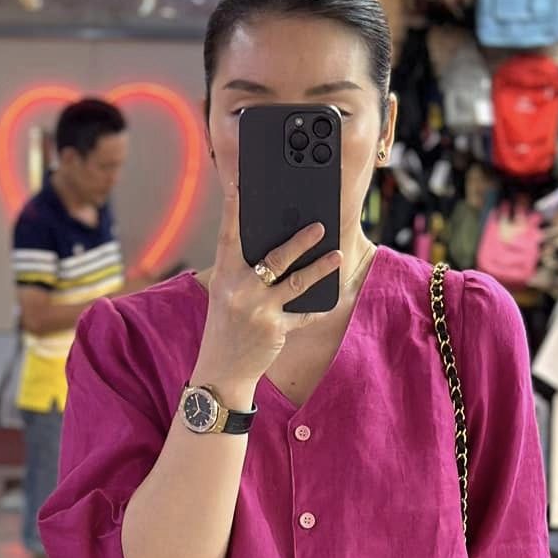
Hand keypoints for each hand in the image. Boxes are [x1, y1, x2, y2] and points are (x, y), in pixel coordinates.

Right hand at [195, 181, 341, 395]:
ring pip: (296, 282)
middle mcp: (240, 290)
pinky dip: (318, 307)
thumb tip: (273, 251)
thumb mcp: (225, 296)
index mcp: (223, 277)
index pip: (228, 237)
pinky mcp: (275, 329)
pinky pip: (303, 314)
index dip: (234, 210)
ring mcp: (259, 310)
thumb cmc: (225, 329)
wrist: (222, 371)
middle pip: (275, 258)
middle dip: (300, 241)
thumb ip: (242, 273)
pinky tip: (332, 298)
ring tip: (336, 256)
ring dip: (320, 268)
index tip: (240, 186)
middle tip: (320, 226)